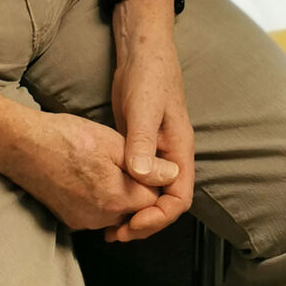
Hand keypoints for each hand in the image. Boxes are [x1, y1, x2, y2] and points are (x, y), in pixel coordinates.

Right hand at [3, 108, 179, 232]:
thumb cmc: (66, 138)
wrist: (22, 147)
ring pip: (118, 212)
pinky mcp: (70, 219)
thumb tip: (172, 176)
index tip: (150, 161)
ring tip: (111, 166)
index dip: (156, 179)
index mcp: (116, 199)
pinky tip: (94, 176)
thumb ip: (146, 165)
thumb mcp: (111, 142)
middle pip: (137, 209)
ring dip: (121, 194)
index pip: (155, 200)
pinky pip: (98, 213)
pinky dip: (102, 198)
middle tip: (129, 161)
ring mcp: (83, 222)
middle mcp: (101, 218)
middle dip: (140, 188)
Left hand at [107, 0, 194, 243]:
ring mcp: (156, 152)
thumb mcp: (145, 109)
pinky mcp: (139, 146)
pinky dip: (124, 194)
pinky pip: (137, 180)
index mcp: (179, 150)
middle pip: (164, 202)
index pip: (178, 198)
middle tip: (115, 234)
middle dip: (144, 222)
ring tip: (109, 227)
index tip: (133, 225)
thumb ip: (143, 143)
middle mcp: (170, 156)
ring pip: (150, 193)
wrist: (141, 51)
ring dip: (133, 212)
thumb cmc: (149, 76)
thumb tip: (141, 177)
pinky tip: (106, 199)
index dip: (158, 217)